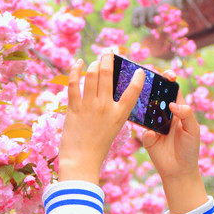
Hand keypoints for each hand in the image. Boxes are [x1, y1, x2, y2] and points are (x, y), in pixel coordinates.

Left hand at [58, 51, 143, 183]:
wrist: (81, 161)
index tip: (140, 71)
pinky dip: (75, 70)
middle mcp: (105, 107)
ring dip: (93, 64)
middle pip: (107, 74)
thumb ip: (113, 111)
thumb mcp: (113, 129)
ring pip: (91, 74)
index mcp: (119, 115)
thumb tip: (105, 90)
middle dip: (109, 59)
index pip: (133, 92)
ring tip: (95, 61)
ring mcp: (89, 106)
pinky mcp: (74, 107)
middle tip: (109, 52)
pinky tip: (78, 63)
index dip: (138, 79)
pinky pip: (74, 82)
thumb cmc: (97, 148)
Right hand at [140, 74, 203, 213]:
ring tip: (138, 96)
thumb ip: (186, 114)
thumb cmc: (190, 149)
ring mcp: (154, 124)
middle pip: (155, 96)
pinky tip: (152, 134)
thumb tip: (172, 103)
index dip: (169, 79)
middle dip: (150, 87)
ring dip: (142, 103)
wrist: (179, 171)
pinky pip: (142, 128)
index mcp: (178, 109)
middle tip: (146, 80)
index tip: (167, 75)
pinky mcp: (146, 136)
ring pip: (145, 109)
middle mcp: (164, 114)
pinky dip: (145, 129)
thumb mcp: (193, 130)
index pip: (172, 90)